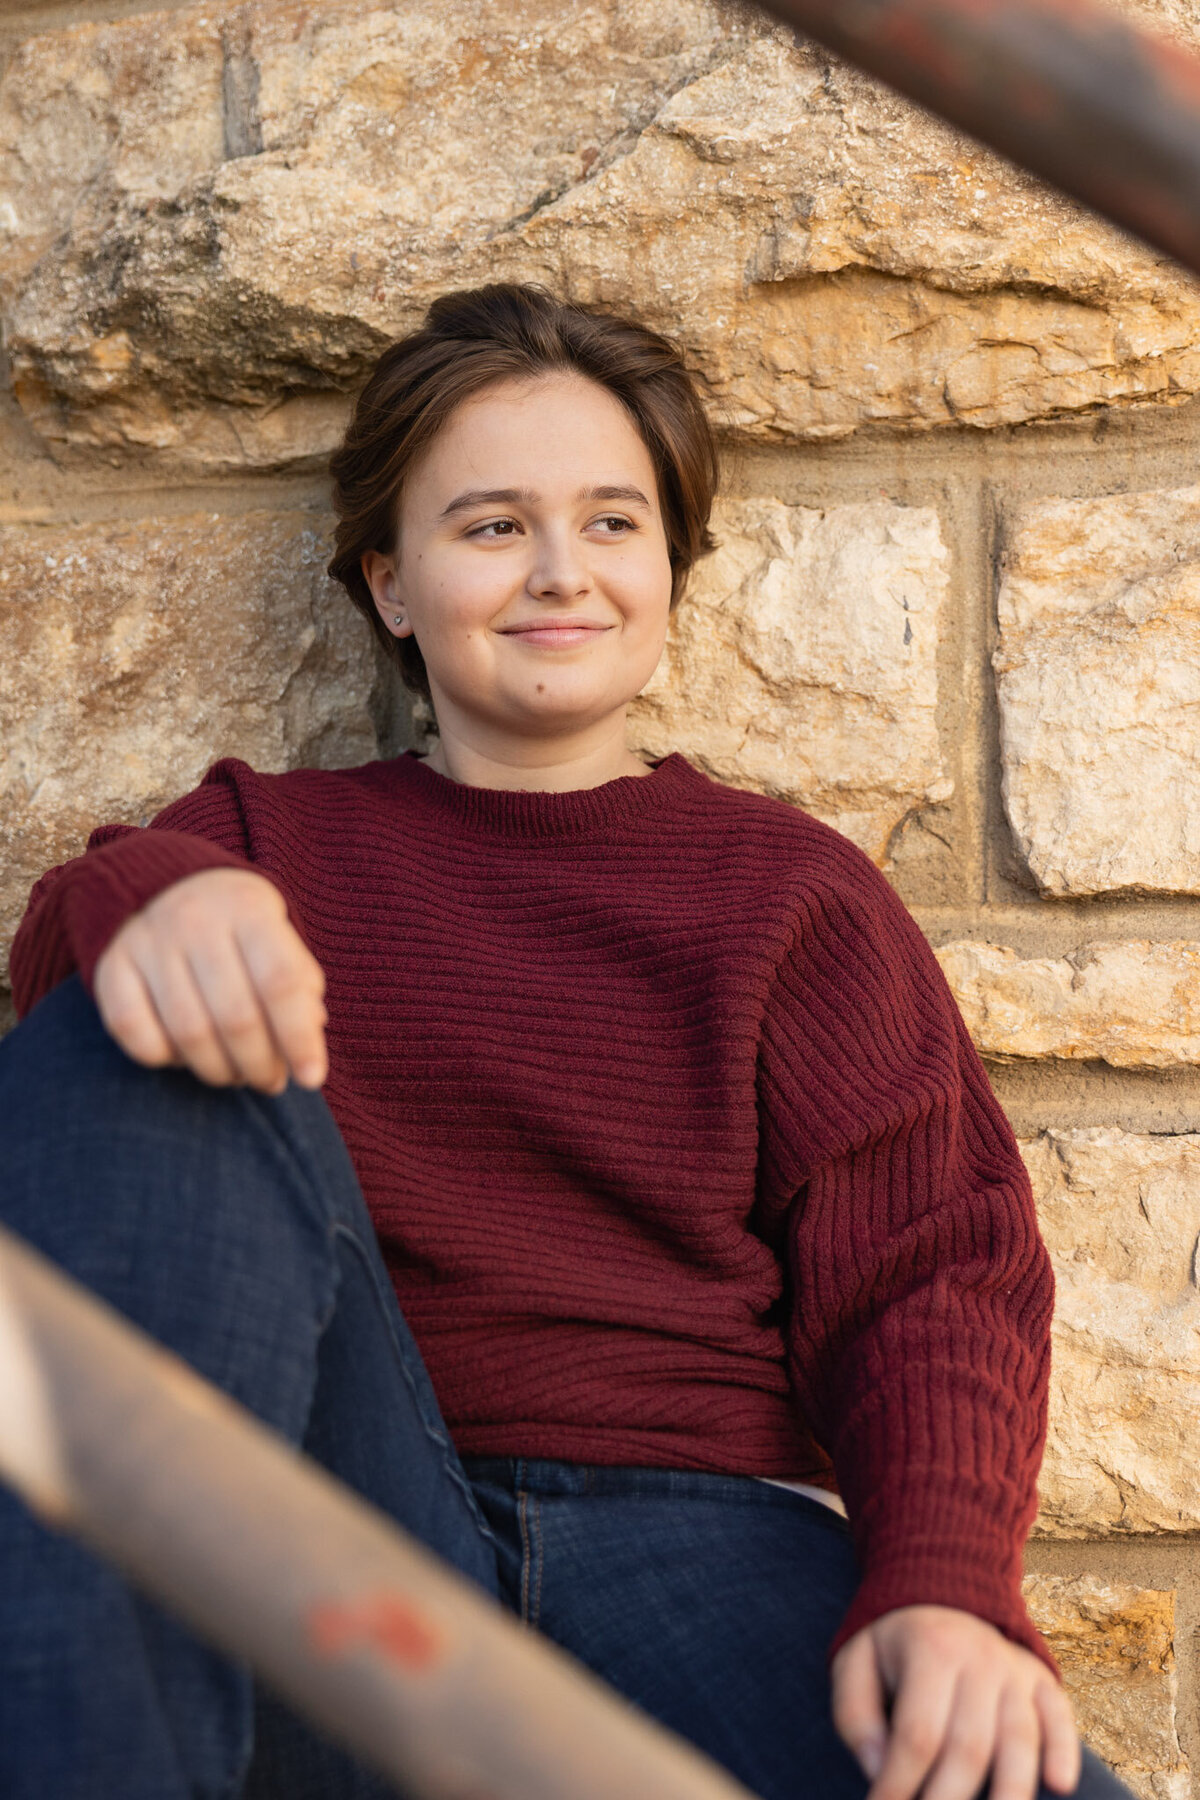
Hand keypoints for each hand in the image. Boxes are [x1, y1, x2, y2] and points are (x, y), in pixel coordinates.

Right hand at [93, 868, 327, 1093]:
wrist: (165, 884)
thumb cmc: (239, 928)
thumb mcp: (278, 939)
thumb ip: (300, 988)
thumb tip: (308, 1044)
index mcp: (249, 909)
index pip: (281, 982)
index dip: (299, 1038)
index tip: (311, 1078)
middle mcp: (195, 920)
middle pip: (235, 1017)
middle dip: (259, 1065)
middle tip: (270, 1082)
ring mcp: (148, 941)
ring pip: (187, 1032)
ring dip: (218, 1071)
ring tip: (236, 1076)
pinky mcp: (110, 964)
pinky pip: (132, 1031)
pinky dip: (163, 1058)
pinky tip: (184, 1056)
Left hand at [831, 1605, 1079, 1799]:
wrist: (942, 1589)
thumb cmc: (894, 1644)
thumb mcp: (855, 1661)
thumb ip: (856, 1716)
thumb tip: (878, 1770)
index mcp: (930, 1650)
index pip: (919, 1733)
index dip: (901, 1783)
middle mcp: (980, 1658)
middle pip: (970, 1746)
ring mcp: (1015, 1669)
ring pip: (1019, 1740)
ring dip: (1007, 1793)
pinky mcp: (1042, 1679)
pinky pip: (1060, 1717)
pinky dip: (1063, 1752)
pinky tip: (1057, 1786)